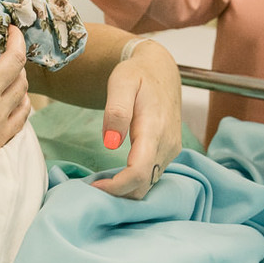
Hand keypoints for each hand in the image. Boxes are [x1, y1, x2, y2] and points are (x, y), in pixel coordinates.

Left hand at [91, 40, 182, 199]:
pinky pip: (153, 175)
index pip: (138, 171)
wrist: (161, 69)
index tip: (95, 186)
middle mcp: (167, 144)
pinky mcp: (170, 151)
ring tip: (102, 182)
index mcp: (154, 129)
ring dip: (126, 189)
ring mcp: (171, 149)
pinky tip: (117, 175)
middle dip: (119, 193)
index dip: (116, 186)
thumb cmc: (137, 74)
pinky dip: (135, 181)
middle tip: (93, 186)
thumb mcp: (121, 83)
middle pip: (144, 184)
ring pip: (149, 183)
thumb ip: (116, 112)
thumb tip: (111, 144)